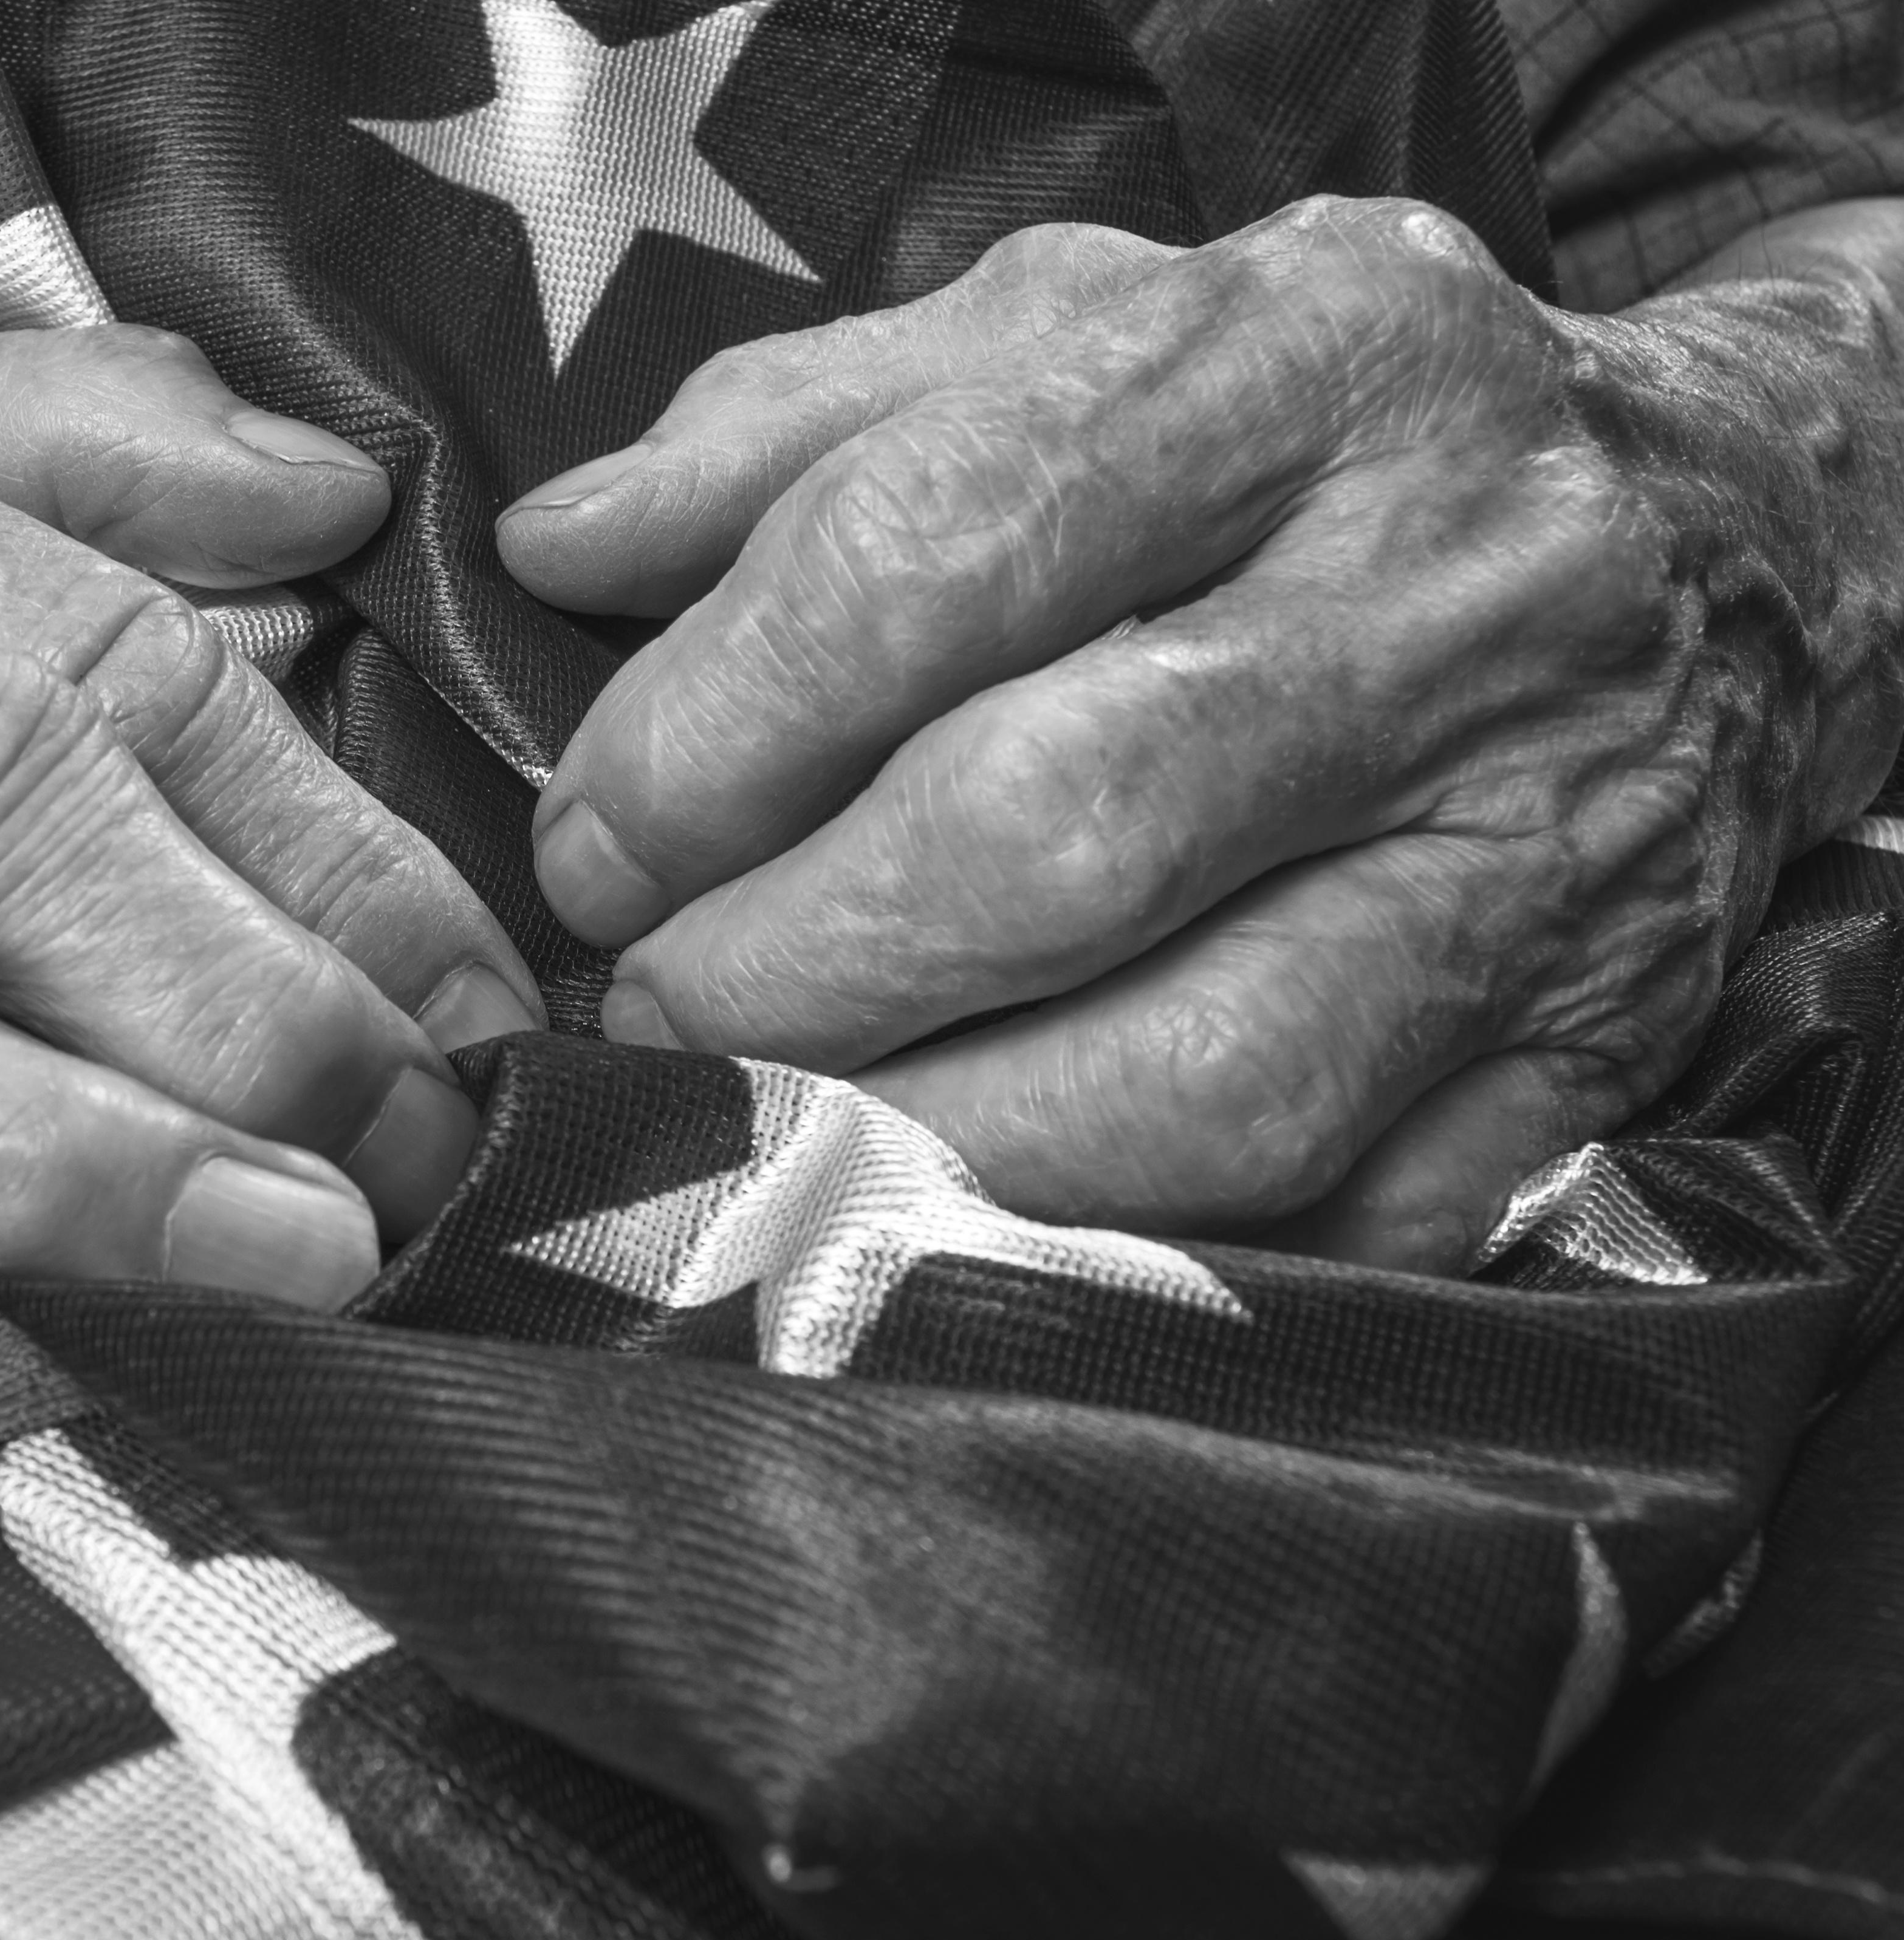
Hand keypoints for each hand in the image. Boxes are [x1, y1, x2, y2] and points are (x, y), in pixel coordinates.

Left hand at [500, 197, 1903, 1267]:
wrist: (1733, 535)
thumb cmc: (1317, 435)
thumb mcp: (1076, 330)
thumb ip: (799, 425)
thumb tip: (558, 547)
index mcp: (1304, 357)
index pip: (939, 550)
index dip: (713, 732)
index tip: (592, 840)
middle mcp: (1453, 593)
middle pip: (1057, 830)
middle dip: (788, 961)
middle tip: (650, 1000)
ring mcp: (1543, 847)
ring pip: (1205, 1074)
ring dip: (928, 1139)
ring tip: (770, 1121)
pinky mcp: (1595, 1049)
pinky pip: (1339, 1217)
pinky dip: (1123, 1258)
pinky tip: (970, 1217)